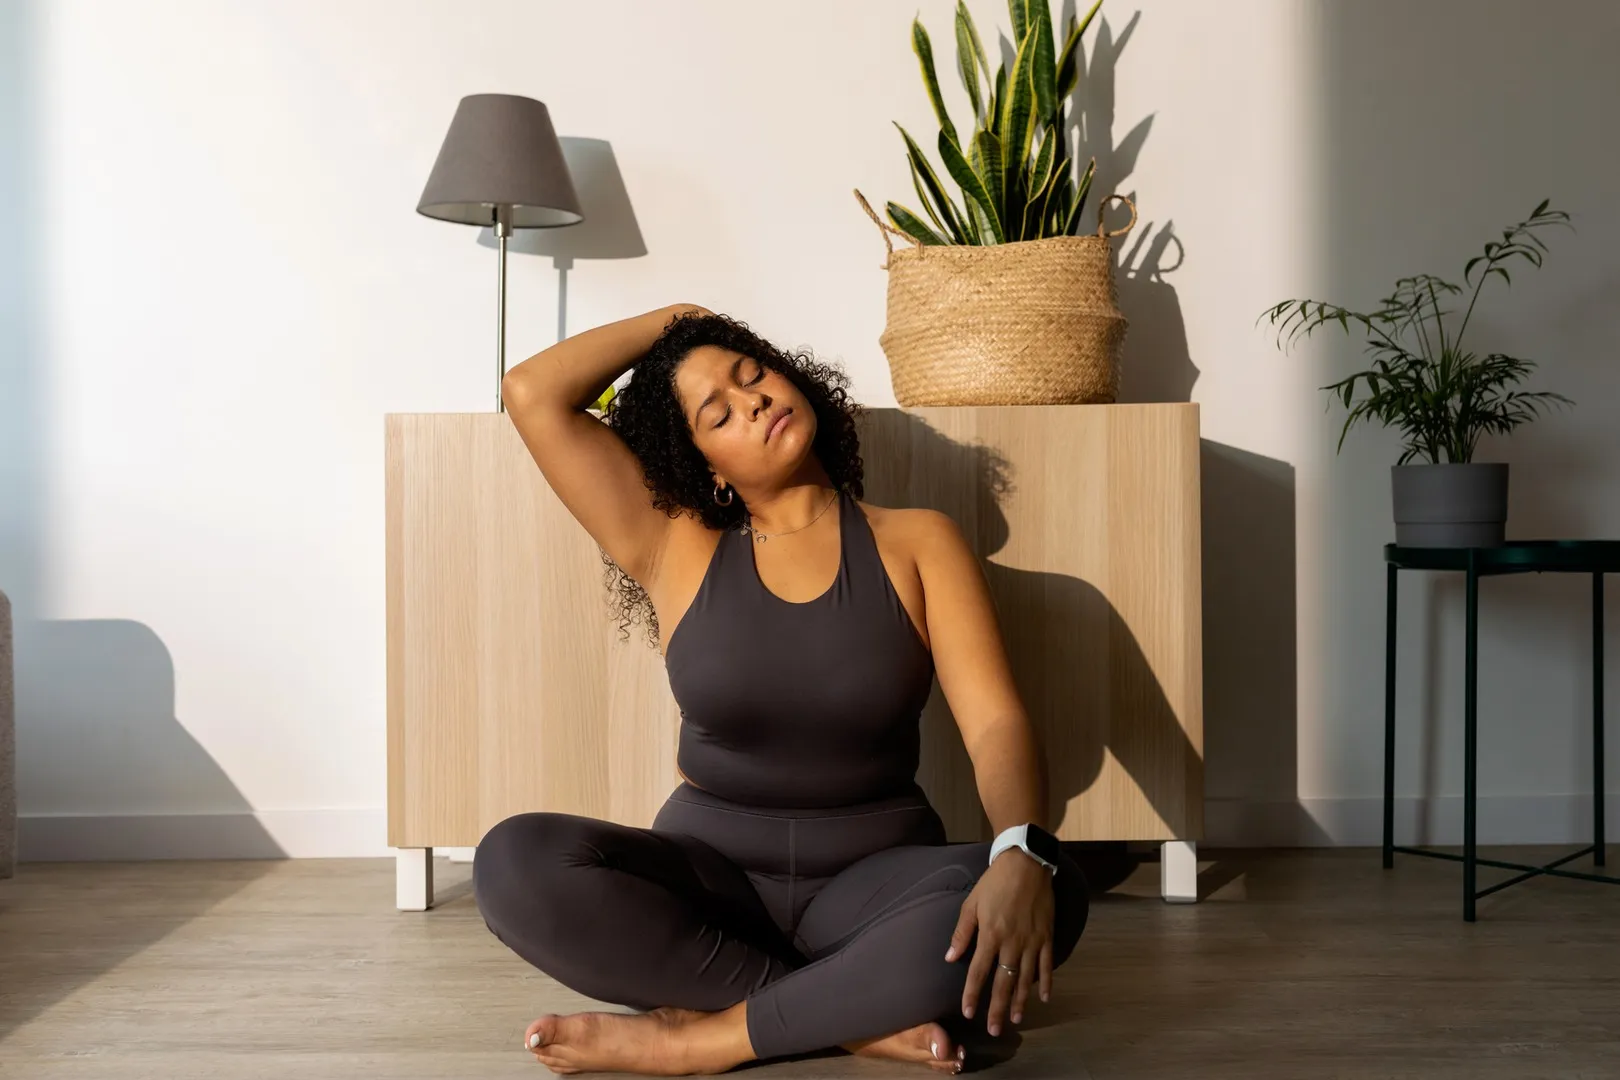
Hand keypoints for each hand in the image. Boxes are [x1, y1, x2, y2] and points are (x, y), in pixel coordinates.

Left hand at [944, 849, 1054, 1036]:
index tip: (969, 1012)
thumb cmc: (994, 883)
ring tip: (1016, 1019)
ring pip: (1026, 978)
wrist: (1026, 864)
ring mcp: (1032, 941)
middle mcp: (1012, 943)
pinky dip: (1046, 982)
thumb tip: (949, 958)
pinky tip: (1044, 998)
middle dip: (998, 1008)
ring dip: (1021, 1001)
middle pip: (1003, 982)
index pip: (978, 972)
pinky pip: (1047, 964)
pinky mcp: (1047, 936)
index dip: (973, 994)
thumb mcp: (971, 904)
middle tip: (994, 1030)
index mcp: (990, 934)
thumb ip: (961, 933)